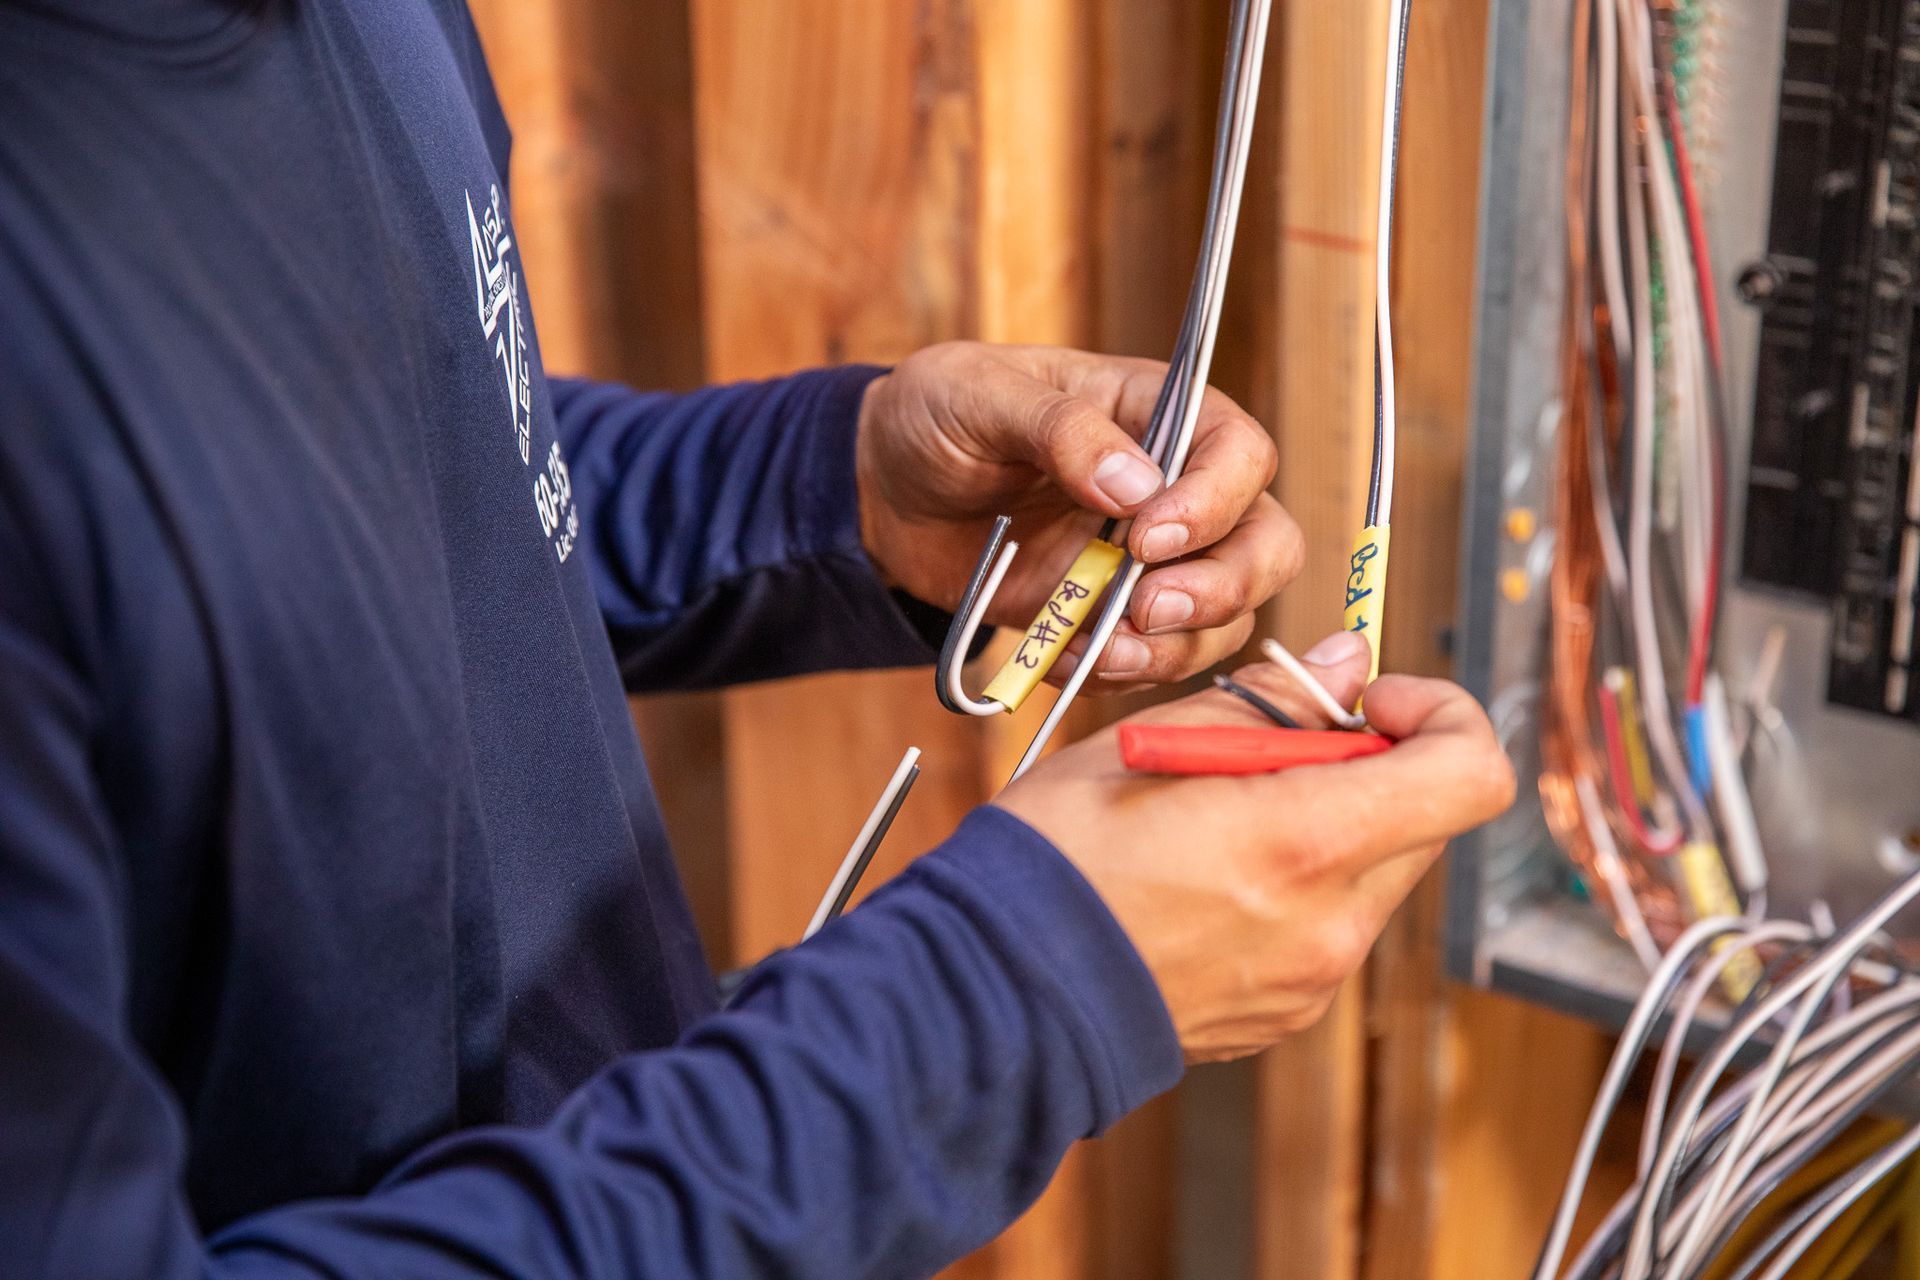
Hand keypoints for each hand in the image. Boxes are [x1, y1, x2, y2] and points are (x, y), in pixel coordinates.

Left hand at [856, 342, 1300, 689]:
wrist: (885, 494)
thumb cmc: (937, 417)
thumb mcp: (979, 394)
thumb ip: (1059, 429)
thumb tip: (1135, 485)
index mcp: (1156, 413)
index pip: (1240, 453)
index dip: (1214, 502)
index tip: (1147, 538)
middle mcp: (1174, 489)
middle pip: (1264, 544)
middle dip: (1222, 588)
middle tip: (1146, 609)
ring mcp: (1149, 562)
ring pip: (1225, 617)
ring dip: (1175, 646)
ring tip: (1100, 649)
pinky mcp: (1113, 616)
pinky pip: (1155, 660)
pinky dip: (1117, 672)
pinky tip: (1058, 657)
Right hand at [995, 632, 1516, 1062]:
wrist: (994, 992)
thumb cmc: (1056, 859)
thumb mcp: (1150, 743)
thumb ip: (1270, 702)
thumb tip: (1345, 667)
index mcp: (1302, 843)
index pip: (1467, 773)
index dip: (1441, 716)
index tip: (1372, 703)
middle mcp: (1328, 923)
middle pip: (1424, 821)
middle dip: (1372, 767)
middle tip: (1276, 748)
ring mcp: (1312, 980)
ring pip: (1376, 873)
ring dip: (1331, 826)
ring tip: (1222, 818)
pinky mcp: (1285, 1014)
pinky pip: (1329, 928)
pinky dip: (1296, 885)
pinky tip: (1207, 879)